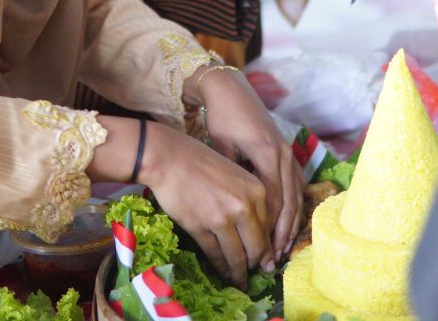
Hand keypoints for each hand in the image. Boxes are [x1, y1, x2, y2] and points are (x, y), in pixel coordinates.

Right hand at [136, 119, 274, 287]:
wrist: (169, 156)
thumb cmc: (202, 162)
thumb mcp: (235, 176)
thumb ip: (250, 202)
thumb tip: (260, 237)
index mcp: (257, 191)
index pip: (268, 231)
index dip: (265, 250)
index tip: (264, 262)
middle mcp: (244, 206)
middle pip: (255, 248)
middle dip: (254, 265)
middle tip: (251, 275)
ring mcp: (222, 218)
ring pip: (236, 256)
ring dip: (237, 273)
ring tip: (238, 281)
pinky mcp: (200, 227)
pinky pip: (215, 254)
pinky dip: (219, 266)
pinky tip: (220, 271)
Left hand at [194, 67, 302, 264]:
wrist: (231, 88)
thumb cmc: (222, 117)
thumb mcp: (222, 146)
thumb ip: (232, 176)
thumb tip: (235, 210)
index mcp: (267, 153)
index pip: (274, 200)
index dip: (269, 229)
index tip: (261, 252)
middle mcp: (282, 153)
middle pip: (289, 201)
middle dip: (282, 233)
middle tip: (273, 260)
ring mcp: (287, 151)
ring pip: (296, 194)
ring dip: (290, 223)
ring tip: (281, 249)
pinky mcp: (286, 150)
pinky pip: (295, 183)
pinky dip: (293, 204)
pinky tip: (288, 222)